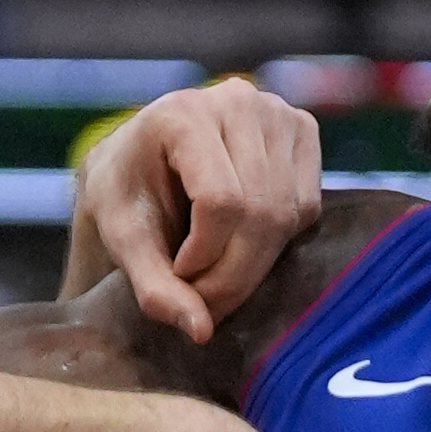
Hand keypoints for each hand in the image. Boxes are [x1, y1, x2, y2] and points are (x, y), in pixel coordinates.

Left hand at [80, 81, 321, 341]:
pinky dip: (276, 241)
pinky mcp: (302, 130)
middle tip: (204, 302)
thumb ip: (154, 287)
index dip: (204, 256)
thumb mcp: (124, 241)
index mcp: (182, 114)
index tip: (177, 276)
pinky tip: (240, 242)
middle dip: (232, 273)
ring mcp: (276, 111)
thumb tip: (201, 331)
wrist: (141, 162)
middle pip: (259, 211)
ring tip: (215, 276)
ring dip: (253, 265)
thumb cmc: (126, 196)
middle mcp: (236, 100)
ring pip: (285, 215)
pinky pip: (306, 207)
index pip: (221, 202)